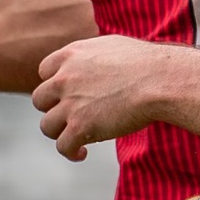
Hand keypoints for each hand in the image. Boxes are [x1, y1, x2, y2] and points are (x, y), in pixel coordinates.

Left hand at [32, 36, 177, 160]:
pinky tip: (83, 153)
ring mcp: (70, 103)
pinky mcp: (80, 127)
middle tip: (72, 117)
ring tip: (76, 138)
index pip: (44, 71)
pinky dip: (71, 152)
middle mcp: (64, 78)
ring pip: (47, 125)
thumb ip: (93, 56)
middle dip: (54, 109)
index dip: (55, 85)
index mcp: (71, 55)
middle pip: (40, 99)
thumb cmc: (147, 64)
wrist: (159, 80)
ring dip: (60, 133)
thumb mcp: (112, 46)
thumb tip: (95, 63)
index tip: (68, 95)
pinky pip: (63, 146)